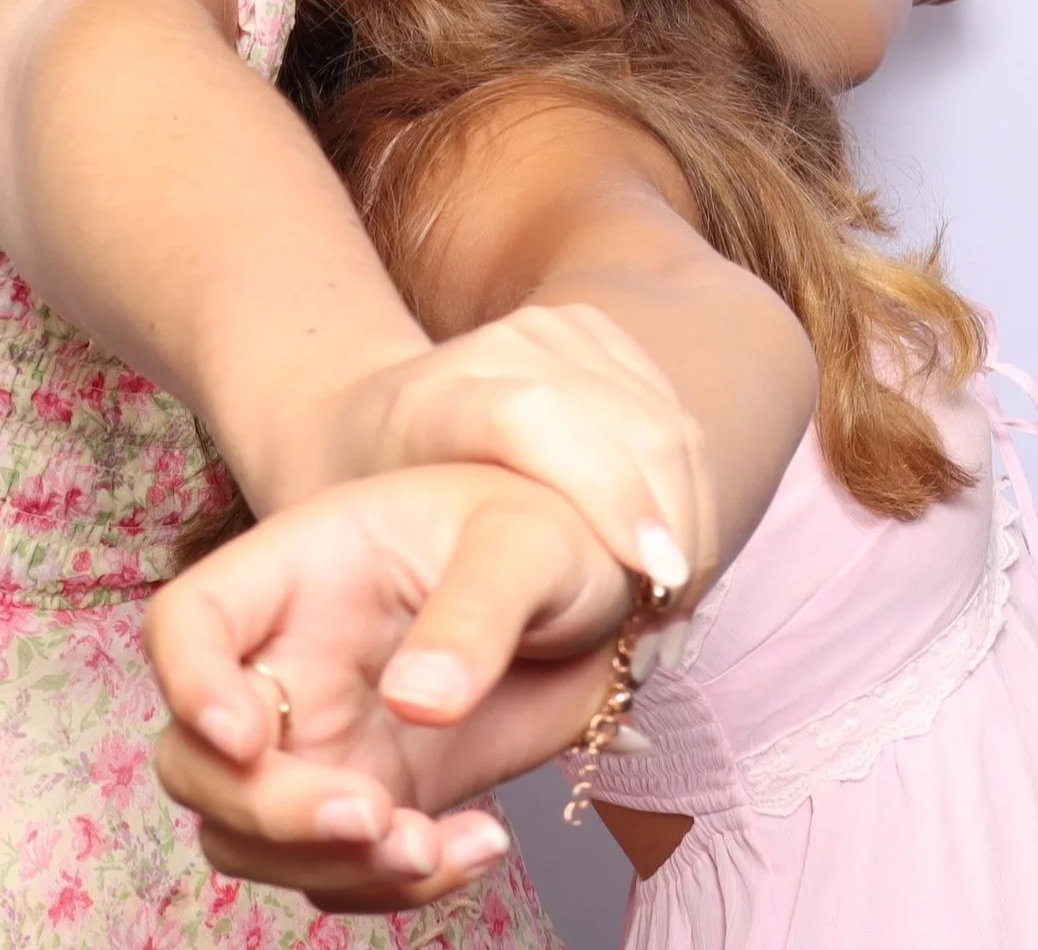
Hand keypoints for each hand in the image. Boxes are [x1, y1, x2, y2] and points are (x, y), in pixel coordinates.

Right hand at [146, 464, 630, 910]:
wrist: (593, 603)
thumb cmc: (545, 534)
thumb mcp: (524, 547)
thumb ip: (474, 613)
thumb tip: (420, 701)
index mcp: (298, 571)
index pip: (188, 621)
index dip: (188, 684)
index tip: (247, 739)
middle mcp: (285, 662)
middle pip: (196, 758)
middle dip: (265, 811)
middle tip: (372, 816)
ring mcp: (318, 742)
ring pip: (248, 836)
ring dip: (325, 865)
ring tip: (434, 846)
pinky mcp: (369, 800)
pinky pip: (338, 873)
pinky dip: (395, 888)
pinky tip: (478, 845)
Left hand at [341, 303, 716, 595]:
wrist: (353, 422)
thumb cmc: (352, 522)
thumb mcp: (349, 572)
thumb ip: (420, 623)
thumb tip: (476, 704)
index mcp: (426, 400)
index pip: (530, 419)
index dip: (604, 491)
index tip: (651, 577)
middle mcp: (495, 349)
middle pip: (622, 422)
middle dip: (671, 524)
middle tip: (673, 627)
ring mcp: (551, 332)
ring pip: (661, 420)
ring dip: (688, 518)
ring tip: (674, 609)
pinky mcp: (593, 335)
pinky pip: (670, 412)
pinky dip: (688, 490)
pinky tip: (671, 559)